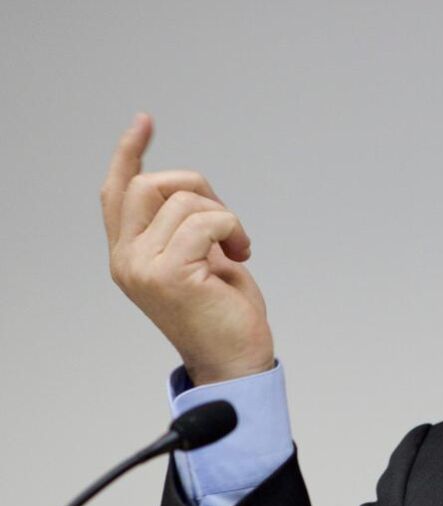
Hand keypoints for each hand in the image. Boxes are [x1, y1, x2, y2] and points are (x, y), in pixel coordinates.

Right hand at [101, 114, 273, 384]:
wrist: (235, 362)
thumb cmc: (224, 314)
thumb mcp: (201, 260)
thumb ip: (185, 229)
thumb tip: (191, 194)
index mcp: (129, 255)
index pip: (116, 193)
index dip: (129, 153)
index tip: (144, 121)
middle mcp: (126, 260)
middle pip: (150, 184)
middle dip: (198, 187)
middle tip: (226, 221)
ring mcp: (143, 267)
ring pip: (184, 200)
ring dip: (224, 216)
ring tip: (237, 248)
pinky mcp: (168, 274)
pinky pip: (207, 221)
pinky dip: (232, 228)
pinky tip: (240, 255)